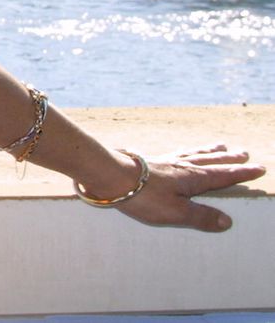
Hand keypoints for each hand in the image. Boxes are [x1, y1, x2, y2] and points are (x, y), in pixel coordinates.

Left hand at [109, 145, 264, 231]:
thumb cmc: (143, 196)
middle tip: (243, 152)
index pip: (223, 175)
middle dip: (229, 158)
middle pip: (210, 160)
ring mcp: (166, 161)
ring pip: (193, 153)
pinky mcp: (150, 161)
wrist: (109, 175)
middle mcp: (182, 166)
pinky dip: (186, 151)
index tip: (259, 167)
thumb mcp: (176, 213)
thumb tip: (227, 222)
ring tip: (220, 146)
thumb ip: (201, 217)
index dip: (241, 173)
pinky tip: (181, 152)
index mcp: (193, 178)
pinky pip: (176, 153)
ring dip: (209, 150)